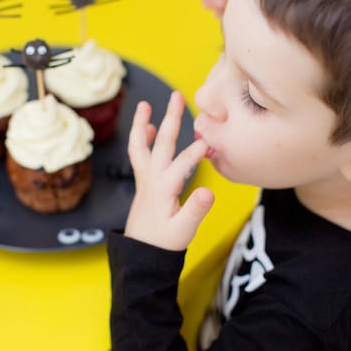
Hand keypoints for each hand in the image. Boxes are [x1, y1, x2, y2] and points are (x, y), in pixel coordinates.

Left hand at [125, 91, 214, 250]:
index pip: (182, 163)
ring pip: (141, 146)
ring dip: (143, 123)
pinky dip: (143, 139)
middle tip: (178, 96)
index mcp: (163, 189)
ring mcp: (145, 179)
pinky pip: (139, 155)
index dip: (197, 152)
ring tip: (144, 104)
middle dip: (171, 118)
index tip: (211, 143)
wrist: (142, 254)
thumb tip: (209, 191)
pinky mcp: (144, 182)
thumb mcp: (183, 231)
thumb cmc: (164, 243)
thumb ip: (195, 210)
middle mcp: (152, 179)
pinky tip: (149, 127)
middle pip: (162, 143)